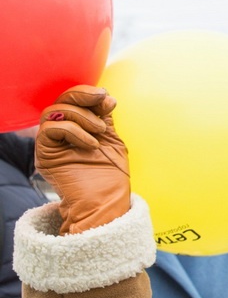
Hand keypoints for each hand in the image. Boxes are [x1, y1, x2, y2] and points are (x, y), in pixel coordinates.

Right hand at [36, 85, 130, 234]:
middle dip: (82, 96)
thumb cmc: (111, 177)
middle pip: (61, 101)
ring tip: (101, 132)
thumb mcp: (112, 141)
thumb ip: (104, 119)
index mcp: (77, 128)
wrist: (106, 204)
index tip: (108, 98)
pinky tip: (92, 145)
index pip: (74, 101)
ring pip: (55, 111)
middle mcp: (61, 133)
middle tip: (101, 98)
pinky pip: (51, 128)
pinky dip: (74, 130)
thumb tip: (105, 96)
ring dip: (83, 117)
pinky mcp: (45, 153)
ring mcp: (51, 143)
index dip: (88, 94)